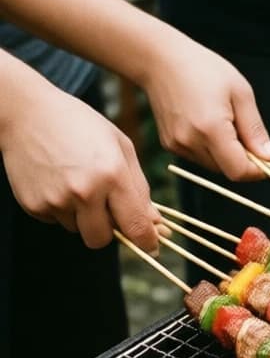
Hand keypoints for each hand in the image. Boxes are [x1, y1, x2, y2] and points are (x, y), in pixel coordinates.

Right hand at [1, 84, 157, 250]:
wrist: (27, 111)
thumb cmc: (81, 126)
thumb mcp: (121, 148)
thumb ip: (140, 188)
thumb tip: (154, 223)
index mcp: (113, 175)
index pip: (136, 226)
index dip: (145, 241)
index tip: (150, 245)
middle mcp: (84, 192)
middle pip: (102, 240)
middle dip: (108, 231)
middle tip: (106, 208)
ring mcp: (56, 200)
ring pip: (78, 230)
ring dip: (82, 217)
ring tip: (76, 183)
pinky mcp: (33, 204)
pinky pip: (55, 221)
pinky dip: (60, 209)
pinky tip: (57, 181)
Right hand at [142, 36, 269, 180]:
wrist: (159, 59)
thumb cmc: (204, 69)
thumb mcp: (240, 94)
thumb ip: (255, 130)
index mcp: (211, 129)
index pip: (239, 171)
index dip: (257, 170)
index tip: (269, 158)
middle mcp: (190, 142)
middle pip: (227, 171)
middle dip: (244, 160)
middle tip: (246, 132)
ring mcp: (177, 145)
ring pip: (214, 166)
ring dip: (227, 154)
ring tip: (226, 122)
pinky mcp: (169, 144)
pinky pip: (199, 157)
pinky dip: (211, 149)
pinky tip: (209, 123)